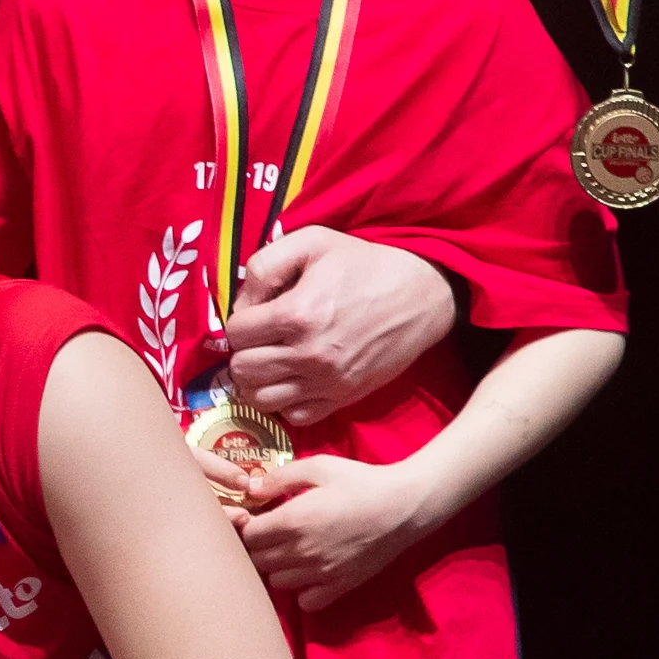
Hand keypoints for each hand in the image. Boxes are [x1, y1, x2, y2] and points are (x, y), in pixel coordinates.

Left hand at [216, 227, 456, 422]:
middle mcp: (309, 354)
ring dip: (257, 381)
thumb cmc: (365, 265)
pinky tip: (293, 379)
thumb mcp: (312, 242)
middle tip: (262, 339)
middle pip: (242, 369)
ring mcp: (326, 381)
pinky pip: (294, 416)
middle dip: (244, 351)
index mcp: (297, 314)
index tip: (258, 315)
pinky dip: (285, 402)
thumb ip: (265, 265)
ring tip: (271, 361)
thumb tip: (242, 304)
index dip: (241, 322)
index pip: (235, 333)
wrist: (423, 295)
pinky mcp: (343, 398)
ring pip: (259, 398)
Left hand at [233, 450, 433, 612]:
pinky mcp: (340, 586)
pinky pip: (306, 603)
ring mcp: (320, 573)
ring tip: (289, 553)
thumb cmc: (362, 481)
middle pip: (257, 561)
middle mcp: (301, 551)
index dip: (248, 527)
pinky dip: (302, 592)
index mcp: (292, 521)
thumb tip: (249, 490)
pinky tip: (309, 574)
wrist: (406, 505)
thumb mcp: (319, 467)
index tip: (258, 518)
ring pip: (277, 582)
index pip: (247, 536)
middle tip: (271, 535)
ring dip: (277, 569)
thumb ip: (279, 478)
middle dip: (258, 548)